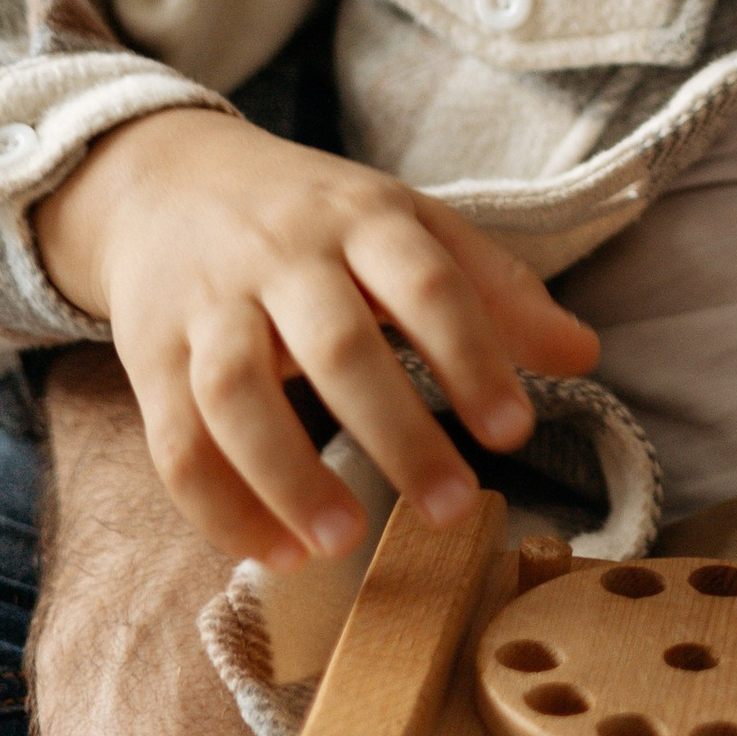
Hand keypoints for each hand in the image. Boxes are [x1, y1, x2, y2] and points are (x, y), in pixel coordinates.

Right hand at [35, 109, 597, 569]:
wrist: (167, 181)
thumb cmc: (316, 218)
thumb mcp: (410, 225)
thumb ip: (495, 289)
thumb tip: (585, 356)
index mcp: (364, 217)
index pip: (428, 282)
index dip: (473, 355)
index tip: (514, 431)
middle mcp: (283, 255)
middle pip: (337, 345)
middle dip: (397, 432)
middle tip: (452, 510)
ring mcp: (209, 304)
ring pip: (236, 395)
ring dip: (289, 477)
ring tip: (345, 542)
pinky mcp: (151, 354)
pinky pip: (175, 440)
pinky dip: (219, 506)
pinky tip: (274, 554)